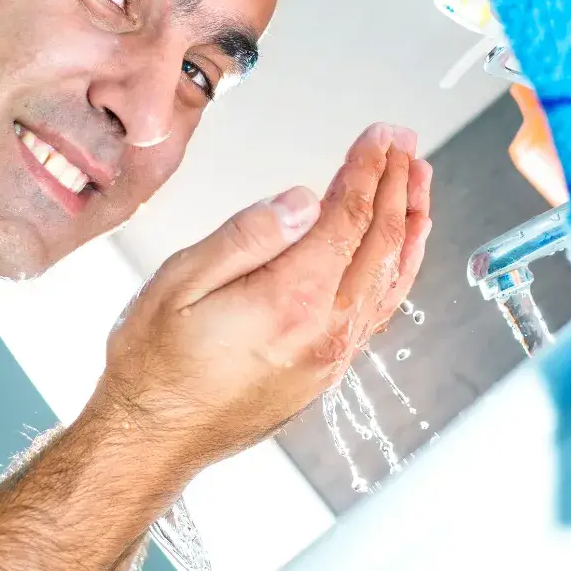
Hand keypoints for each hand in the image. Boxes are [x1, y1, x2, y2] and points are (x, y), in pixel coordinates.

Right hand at [95, 122, 431, 474]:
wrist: (152, 437)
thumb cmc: (153, 361)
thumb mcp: (177, 284)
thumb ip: (245, 238)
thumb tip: (302, 201)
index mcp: (288, 301)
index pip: (346, 219)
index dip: (367, 170)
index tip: (379, 134)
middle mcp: (324, 331)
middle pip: (379, 244)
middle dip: (395, 185)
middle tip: (404, 142)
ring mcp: (330, 355)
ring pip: (391, 278)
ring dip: (408, 223)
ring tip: (418, 181)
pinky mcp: (325, 369)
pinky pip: (380, 309)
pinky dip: (399, 269)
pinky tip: (399, 250)